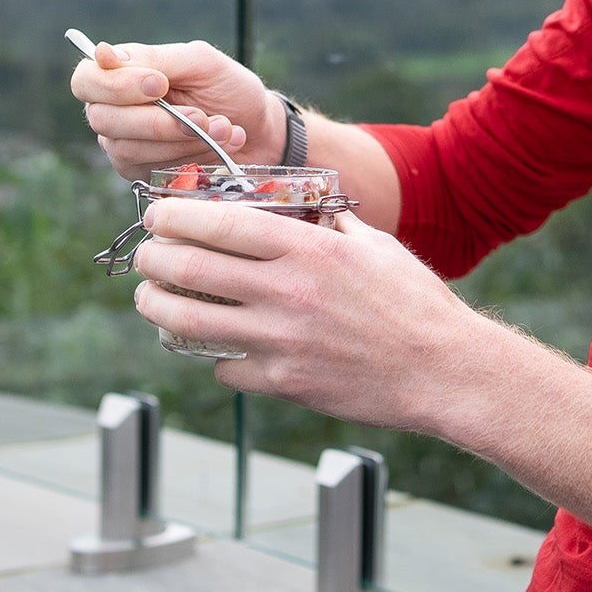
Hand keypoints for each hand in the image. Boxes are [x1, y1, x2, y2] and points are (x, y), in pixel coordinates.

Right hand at [72, 38, 281, 179]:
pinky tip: (218, 146)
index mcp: (122, 75)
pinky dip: (189, 157)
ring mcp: (125, 146)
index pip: (86, 80)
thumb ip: (154, 58)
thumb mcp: (200, 62)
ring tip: (223, 128)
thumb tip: (102, 53)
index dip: (115, 85)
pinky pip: (150, 170)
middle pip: (102, 119)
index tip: (159, 85)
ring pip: (127, 149)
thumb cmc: (229, 90)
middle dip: (157, 120)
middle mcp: (114, 111)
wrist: (262, 132)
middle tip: (201, 116)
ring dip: (181, 139)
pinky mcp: (143, 174)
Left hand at [129, 198, 492, 430]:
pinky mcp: (284, 382)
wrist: (444, 369)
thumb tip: (299, 209)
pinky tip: (219, 349)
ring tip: (152, 300)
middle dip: (153, 259)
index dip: (174, 217)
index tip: (158, 217)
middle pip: (189, 268)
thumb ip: (329, 225)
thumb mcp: (374, 246)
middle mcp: (286, 291)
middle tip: (147, 258)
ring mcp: (281, 340)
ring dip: (158, 307)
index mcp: (307, 249)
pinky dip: (214, 358)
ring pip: (189, 320)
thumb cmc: (415, 303)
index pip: (218, 223)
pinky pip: (225, 368)